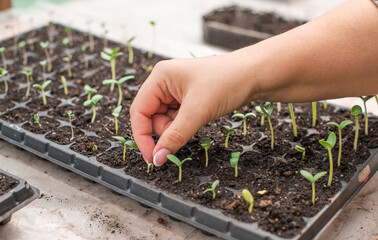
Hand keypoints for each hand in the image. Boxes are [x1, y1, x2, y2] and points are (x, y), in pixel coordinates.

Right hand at [130, 51, 256, 165]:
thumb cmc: (227, 82)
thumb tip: (158, 159)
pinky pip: (178, 118)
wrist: (255, 74)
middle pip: (151, 117)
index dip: (142, 136)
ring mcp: (176, 90)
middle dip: (165, 132)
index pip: (139, 111)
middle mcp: (165, 82)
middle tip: (183, 135)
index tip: (152, 158)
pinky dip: (185, 125)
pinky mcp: (188, 98)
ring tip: (198, 120)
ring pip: (165, 120)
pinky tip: (199, 119)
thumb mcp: (198, 111)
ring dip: (177, 129)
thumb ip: (175, 136)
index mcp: (160, 77)